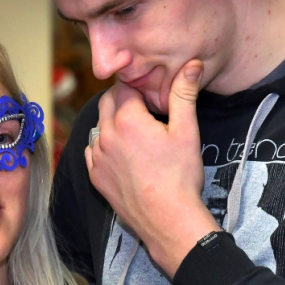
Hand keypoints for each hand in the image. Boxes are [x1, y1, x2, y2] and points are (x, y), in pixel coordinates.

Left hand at [86, 60, 221, 275]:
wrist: (167, 220)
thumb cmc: (180, 177)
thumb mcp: (187, 131)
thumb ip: (183, 94)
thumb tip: (191, 64)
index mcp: (127, 119)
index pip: (124, 87)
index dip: (138, 86)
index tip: (150, 92)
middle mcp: (105, 135)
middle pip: (107, 102)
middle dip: (123, 99)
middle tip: (144, 107)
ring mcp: (97, 157)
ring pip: (99, 126)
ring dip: (112, 122)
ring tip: (135, 132)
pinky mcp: (95, 176)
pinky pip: (93, 150)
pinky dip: (104, 145)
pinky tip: (122, 152)